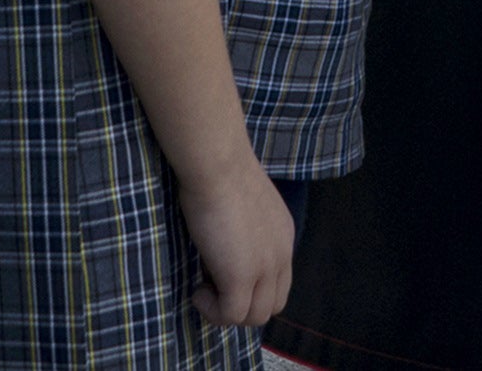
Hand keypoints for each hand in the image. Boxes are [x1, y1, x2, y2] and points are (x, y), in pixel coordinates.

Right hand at [181, 148, 295, 327]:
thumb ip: (248, 229)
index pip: (279, 283)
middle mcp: (281, 255)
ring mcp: (264, 269)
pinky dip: (211, 310)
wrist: (217, 164)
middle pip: (271, 306)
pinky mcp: (241, 277)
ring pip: (254, 317)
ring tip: (204, 287)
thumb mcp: (246, 204)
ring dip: (226, 311)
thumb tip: (228, 248)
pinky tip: (197, 290)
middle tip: (213, 285)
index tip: (224, 273)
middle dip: (242, 305)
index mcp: (284, 236)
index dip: (253, 289)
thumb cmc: (221, 171)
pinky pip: (230, 315)